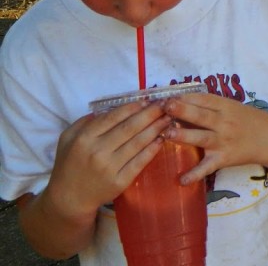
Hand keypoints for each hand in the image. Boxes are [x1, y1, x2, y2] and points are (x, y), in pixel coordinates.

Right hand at [47, 101, 169, 219]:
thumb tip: (108, 108)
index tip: (147, 100)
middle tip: (166, 105)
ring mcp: (110, 168)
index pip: (113, 117)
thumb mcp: (67, 139)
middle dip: (150, 114)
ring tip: (168, 119)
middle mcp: (97, 151)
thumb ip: (84, 122)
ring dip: (156, 128)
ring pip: (138, 142)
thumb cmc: (69, 165)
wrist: (69, 199)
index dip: (133, 107)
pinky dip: (152, 149)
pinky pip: (140, 161)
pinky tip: (162, 140)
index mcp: (84, 138)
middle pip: (129, 128)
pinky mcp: (120, 181)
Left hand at [161, 93, 267, 184]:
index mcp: (226, 106)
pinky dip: (195, 174)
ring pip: (202, 138)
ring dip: (184, 135)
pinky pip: (208, 167)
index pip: (203, 99)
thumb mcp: (232, 107)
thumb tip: (180, 102)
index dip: (185, 97)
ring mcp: (223, 141)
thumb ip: (210, 106)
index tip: (167, 96)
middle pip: (201, 116)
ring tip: (167, 134)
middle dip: (182, 110)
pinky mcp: (224, 159)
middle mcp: (224, 123)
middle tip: (164, 107)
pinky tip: (182, 180)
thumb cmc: (248, 120)